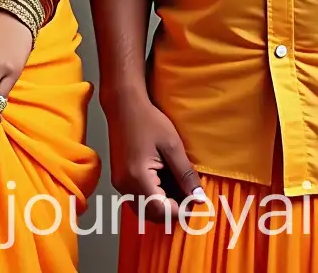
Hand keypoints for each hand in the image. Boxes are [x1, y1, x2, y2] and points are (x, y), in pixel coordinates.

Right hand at [104, 87, 204, 222]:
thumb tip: (198, 198)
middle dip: (171, 210)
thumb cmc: (148, 120)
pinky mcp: (119, 179)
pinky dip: (152, 197)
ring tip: (178, 188)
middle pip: (151, 214)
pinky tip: (163, 182)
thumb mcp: (172, 145)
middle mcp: (125, 186)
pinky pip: (137, 198)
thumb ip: (185, 174)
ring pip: (143, 208)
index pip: (160, 210)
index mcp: (138, 177)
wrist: (123, 104)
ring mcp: (119, 183)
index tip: (194, 202)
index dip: (180, 211)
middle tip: (188, 196)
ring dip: (161, 205)